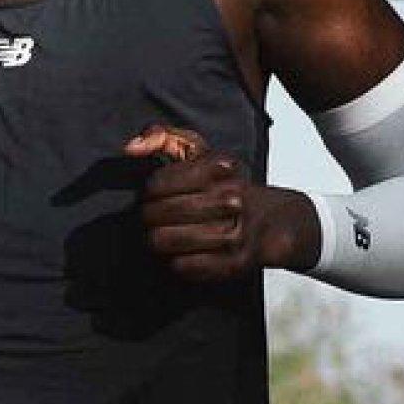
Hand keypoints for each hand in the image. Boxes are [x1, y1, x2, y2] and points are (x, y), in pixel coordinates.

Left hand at [122, 123, 320, 279]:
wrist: (272, 222)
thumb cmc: (226, 186)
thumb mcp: (200, 152)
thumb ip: (163, 137)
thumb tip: (131, 147)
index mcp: (220, 167)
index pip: (156, 184)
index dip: (149, 194)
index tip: (155, 196)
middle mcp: (230, 198)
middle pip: (156, 215)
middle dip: (148, 219)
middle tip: (153, 220)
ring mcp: (234, 232)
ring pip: (164, 242)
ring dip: (157, 241)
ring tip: (163, 237)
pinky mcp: (234, 263)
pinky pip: (181, 266)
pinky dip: (174, 261)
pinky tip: (182, 253)